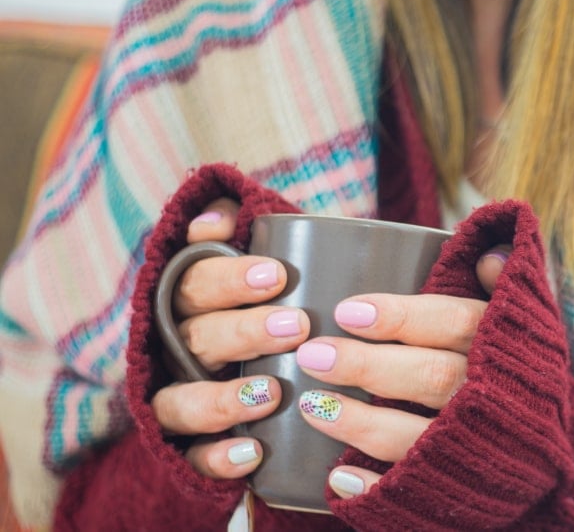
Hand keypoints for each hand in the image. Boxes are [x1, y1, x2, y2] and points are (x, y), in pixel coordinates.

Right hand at [150, 198, 307, 478]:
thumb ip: (235, 227)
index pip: (195, 283)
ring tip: (270, 393)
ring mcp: (178, 398)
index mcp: (188, 303)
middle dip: (245, 332)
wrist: (250, 368)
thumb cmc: (262, 300)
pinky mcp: (187, 445)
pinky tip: (253, 452)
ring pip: (183, 402)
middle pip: (197, 338)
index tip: (278, 274)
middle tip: (296, 326)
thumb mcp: (252, 259)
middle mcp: (175, 350)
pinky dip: (217, 457)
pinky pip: (192, 457)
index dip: (229, 277)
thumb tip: (217, 219)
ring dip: (223, 398)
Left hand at [295, 246, 511, 499]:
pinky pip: (416, 491)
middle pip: (431, 377)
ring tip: (312, 404)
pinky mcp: (460, 487)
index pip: (454, 322)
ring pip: (416, 436)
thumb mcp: (522, 323)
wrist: (553, 452)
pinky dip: (377, 485)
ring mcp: (475, 445)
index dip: (401, 316)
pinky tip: (339, 477)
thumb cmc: (517, 370)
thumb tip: (489, 255)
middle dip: (368, 366)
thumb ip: (501, 287)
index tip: (347, 311)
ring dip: (361, 422)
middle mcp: (493, 395)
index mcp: (504, 345)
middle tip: (313, 353)